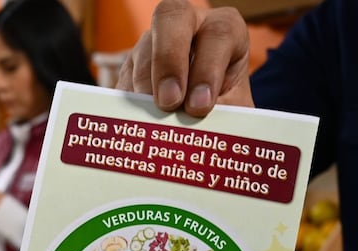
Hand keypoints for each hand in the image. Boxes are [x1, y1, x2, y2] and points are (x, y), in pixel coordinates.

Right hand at [117, 0, 252, 116]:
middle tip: (169, 102)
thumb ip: (222, 113)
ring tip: (152, 121)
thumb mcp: (234, 111)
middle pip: (172, 19)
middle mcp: (189, 25)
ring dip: (145, 88)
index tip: (199, 106)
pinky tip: (138, 123)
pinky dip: (130, 103)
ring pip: (143, 51)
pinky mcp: (131, 66)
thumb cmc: (226, 109)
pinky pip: (124, 78)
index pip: (217, 34)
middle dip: (169, 61)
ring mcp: (155, 42)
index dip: (207, 70)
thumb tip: (200, 124)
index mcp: (225, 30)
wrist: (206, 118)